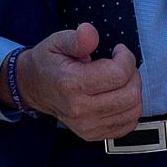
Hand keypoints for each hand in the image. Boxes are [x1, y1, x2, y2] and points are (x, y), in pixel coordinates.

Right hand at [16, 23, 141, 139]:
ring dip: (133, 90)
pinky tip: (118, 95)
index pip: (118, 74)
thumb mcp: (57, 42)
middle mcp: (80, 110)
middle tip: (120, 64)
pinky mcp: (93, 134)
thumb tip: (90, 32)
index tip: (117, 50)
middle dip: (132, 73)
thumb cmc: (48, 62)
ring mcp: (87, 126)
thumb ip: (77, 39)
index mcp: (71, 84)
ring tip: (119, 79)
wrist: (33, 87)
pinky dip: (130, 108)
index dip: (126, 57)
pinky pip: (127, 124)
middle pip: (130, 94)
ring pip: (133, 110)